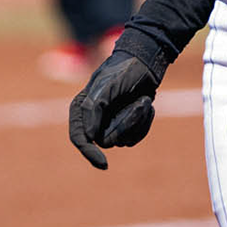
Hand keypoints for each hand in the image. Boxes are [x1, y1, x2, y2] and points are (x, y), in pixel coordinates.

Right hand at [67, 50, 160, 168]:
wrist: (147, 64)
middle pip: (106, 141)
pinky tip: (147, 106)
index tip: (104, 163)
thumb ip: (94, 108)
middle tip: (140, 104)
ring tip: (144, 100)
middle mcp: (94, 119)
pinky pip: (135, 138)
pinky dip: (144, 123)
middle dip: (126, 124)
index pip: (79, 138)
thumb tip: (88, 136)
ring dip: (137, 121)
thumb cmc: (124, 70)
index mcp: (82, 108)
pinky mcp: (126, 125)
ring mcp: (110, 123)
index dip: (88, 152)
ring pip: (123, 140)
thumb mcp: (107, 85)